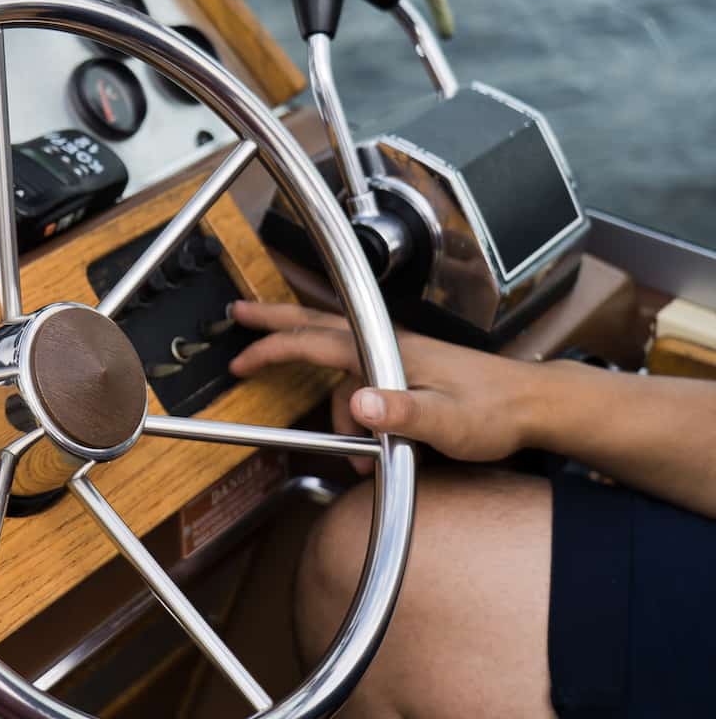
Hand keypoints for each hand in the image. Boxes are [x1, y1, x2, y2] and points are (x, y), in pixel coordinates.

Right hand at [228, 301, 548, 473]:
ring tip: (356, 459)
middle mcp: (388, 344)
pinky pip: (363, 382)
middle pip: (317, 325)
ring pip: (341, 369)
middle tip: (240, 316)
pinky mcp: (408, 369)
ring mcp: (397, 354)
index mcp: (388, 350)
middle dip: (274, 321)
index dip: (273, 347)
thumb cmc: (495, 411)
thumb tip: (357, 404)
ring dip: (335, 409)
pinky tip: (373, 445)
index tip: (241, 356)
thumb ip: (401, 414)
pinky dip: (356, 411)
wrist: (535, 405)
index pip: (316, 340)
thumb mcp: (447, 422)